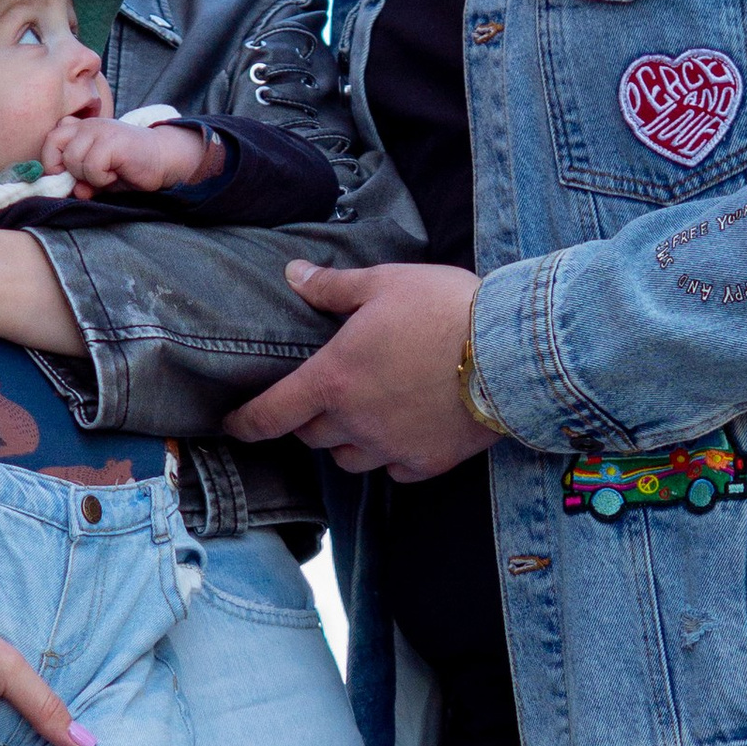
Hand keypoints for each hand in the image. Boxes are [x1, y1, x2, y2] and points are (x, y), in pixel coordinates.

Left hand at [44, 112, 219, 196]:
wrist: (163, 159)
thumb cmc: (130, 168)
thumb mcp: (100, 177)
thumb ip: (82, 182)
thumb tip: (73, 192)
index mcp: (82, 128)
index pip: (50, 138)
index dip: (51, 161)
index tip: (66, 177)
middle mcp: (88, 125)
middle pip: (54, 144)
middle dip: (65, 168)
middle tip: (84, 178)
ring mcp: (100, 130)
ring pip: (73, 158)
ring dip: (87, 175)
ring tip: (106, 175)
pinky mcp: (113, 141)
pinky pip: (92, 166)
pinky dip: (101, 178)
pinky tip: (115, 174)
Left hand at [224, 260, 492, 478]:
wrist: (512, 352)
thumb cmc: (444, 308)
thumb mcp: (384, 283)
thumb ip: (333, 287)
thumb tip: (294, 275)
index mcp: (333, 379)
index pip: (271, 414)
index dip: (245, 423)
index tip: (235, 425)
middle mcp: (354, 422)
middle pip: (310, 436)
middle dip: (307, 419)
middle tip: (324, 397)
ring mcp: (390, 447)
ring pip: (347, 460)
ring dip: (345, 442)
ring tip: (363, 416)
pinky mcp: (426, 463)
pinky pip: (392, 470)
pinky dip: (389, 456)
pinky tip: (403, 432)